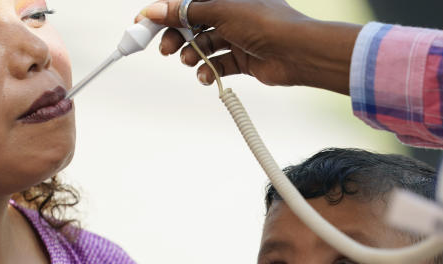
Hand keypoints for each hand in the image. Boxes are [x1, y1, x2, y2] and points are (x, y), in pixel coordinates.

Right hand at [139, 0, 360, 92]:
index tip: (145, 24)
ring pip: (204, 45)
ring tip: (191, 61)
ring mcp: (237, 36)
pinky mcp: (244, 59)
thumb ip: (185, 12)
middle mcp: (230, 12)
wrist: (297, 51)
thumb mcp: (219, 10)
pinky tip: (207, 76)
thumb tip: (155, 10)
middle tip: (165, 50)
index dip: (165, 12)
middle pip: (192, 23)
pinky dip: (210, 71)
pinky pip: (219, 64)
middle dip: (177, 36)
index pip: (187, 1)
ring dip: (193, 55)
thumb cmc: (266, 23)